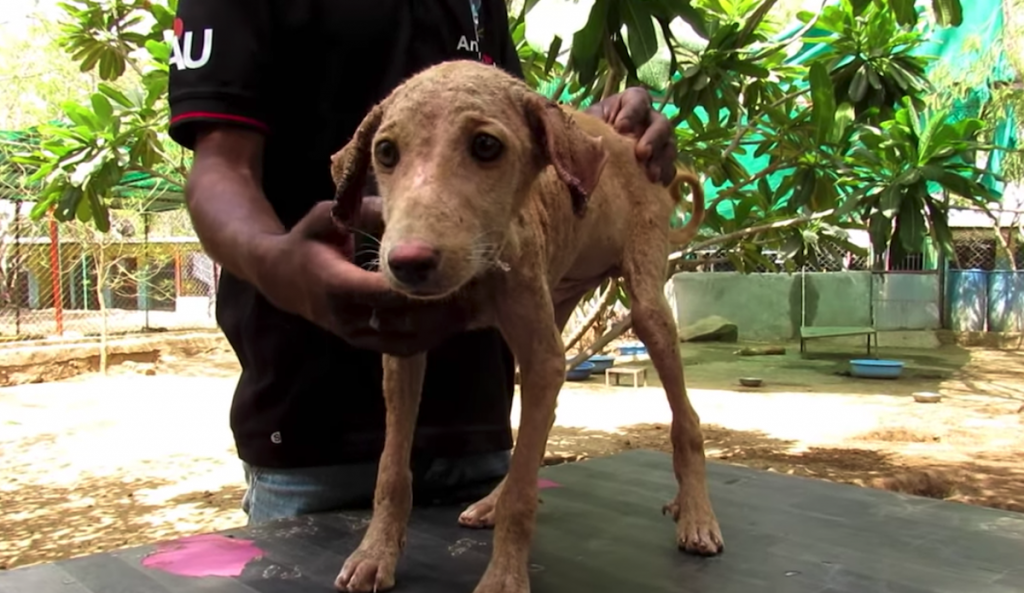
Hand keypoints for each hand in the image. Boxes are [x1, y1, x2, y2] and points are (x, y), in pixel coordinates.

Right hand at [254, 201, 472, 355]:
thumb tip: (403, 204)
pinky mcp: (366, 342)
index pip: (386, 292)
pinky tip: (456, 320)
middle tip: (477, 289)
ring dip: (443, 326)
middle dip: (442, 306)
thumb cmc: (308, 241)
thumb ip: (363, 211)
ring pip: (409, 340)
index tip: (452, 271)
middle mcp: (347, 317)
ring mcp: (356, 334)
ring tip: (476, 306)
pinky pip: (404, 346)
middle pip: (404, 319)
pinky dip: (432, 336)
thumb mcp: (326, 218)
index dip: (420, 286)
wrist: (282, 279)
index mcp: (336, 285)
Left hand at [586, 87, 676, 185]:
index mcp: (631, 103)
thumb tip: (588, 137)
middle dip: (653, 138)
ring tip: (651, 174)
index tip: (620, 127)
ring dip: (661, 160)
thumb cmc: (590, 133)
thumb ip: (590, 124)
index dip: (633, 112)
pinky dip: (665, 176)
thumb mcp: (587, 124)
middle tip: (642, 153)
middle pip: (661, 124)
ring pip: (669, 147)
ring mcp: (659, 142)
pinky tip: (656, 184)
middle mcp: (649, 119)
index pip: (639, 99)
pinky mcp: (661, 163)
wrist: (590, 159)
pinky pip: (670, 168)